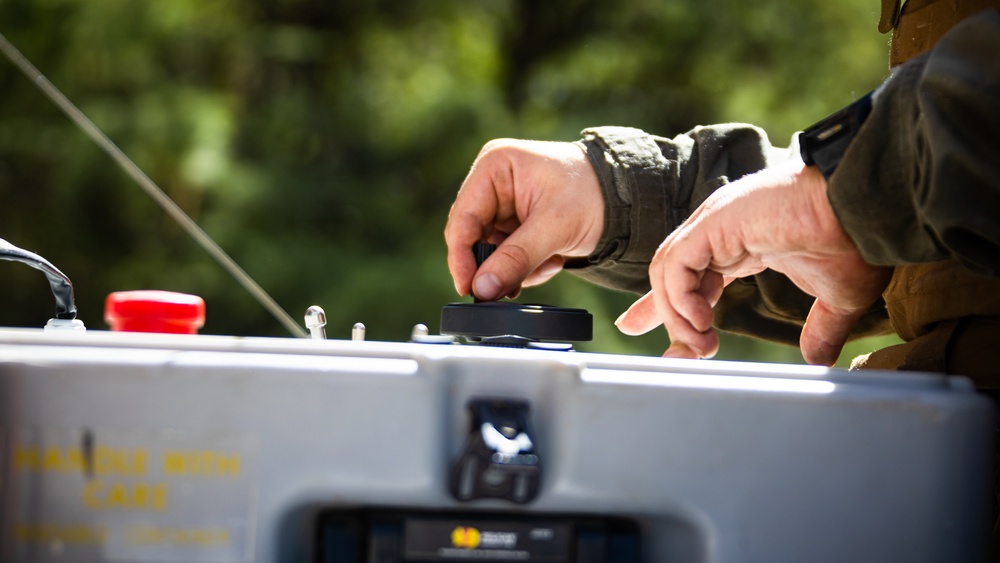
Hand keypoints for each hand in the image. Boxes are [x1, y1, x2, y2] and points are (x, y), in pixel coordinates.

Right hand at [444, 139, 603, 300]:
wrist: (626, 200)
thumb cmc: (594, 194)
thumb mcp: (555, 227)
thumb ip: (516, 258)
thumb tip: (482, 289)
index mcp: (495, 166)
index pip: (463, 218)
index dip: (461, 257)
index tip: (468, 288)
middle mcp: (492, 183)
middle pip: (473, 238)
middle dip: (497, 265)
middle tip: (513, 287)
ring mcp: (502, 205)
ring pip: (490, 253)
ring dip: (517, 269)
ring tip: (549, 263)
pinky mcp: (514, 224)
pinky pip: (506, 257)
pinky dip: (527, 267)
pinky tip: (552, 259)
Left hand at [615, 160, 891, 365]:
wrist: (869, 207)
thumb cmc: (857, 238)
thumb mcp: (838, 296)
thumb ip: (822, 327)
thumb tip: (819, 359)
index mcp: (744, 243)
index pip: (694, 276)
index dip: (676, 308)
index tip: (672, 341)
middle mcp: (721, 232)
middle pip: (671, 273)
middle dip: (660, 315)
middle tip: (674, 357)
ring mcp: (715, 224)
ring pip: (669, 272)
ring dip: (678, 316)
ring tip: (701, 347)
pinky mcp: (714, 222)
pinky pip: (676, 264)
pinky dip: (680, 297)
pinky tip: (701, 323)